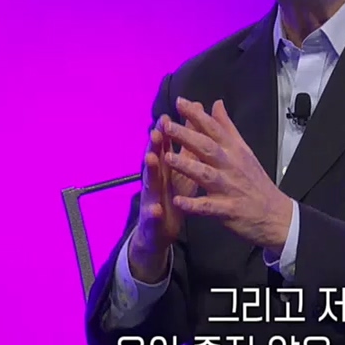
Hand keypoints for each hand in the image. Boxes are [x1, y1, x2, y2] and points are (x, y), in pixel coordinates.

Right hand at [129, 119, 199, 281]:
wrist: (160, 230)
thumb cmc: (173, 194)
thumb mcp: (182, 169)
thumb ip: (187, 146)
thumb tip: (194, 119)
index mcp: (165, 167)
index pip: (165, 145)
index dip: (166, 130)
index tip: (168, 114)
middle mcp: (155, 179)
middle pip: (155, 158)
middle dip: (154, 144)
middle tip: (155, 130)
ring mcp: (151, 198)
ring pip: (150, 183)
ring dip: (149, 170)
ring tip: (151, 158)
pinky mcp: (153, 219)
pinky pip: (153, 215)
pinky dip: (154, 211)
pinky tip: (156, 208)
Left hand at [161, 97, 292, 252]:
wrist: (276, 214)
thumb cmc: (255, 181)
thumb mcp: (244, 150)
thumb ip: (227, 127)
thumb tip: (216, 104)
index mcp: (234, 150)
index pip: (214, 128)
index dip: (197, 115)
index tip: (180, 102)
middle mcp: (231, 166)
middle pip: (208, 148)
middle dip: (187, 136)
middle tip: (167, 126)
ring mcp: (230, 188)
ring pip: (206, 174)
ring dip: (187, 166)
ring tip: (168, 158)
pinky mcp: (228, 209)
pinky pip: (208, 207)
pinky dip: (193, 204)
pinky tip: (178, 201)